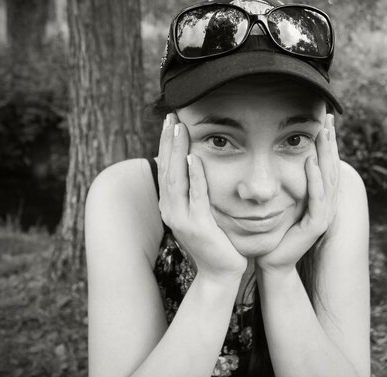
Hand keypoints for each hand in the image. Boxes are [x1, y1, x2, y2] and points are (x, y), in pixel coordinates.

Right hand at [157, 113, 247, 280]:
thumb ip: (195, 191)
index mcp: (170, 205)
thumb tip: (195, 165)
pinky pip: (195, 195)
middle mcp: (170, 210)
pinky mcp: (198, 226)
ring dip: (177, 151)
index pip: (165, 168)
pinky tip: (194, 157)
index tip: (170, 121)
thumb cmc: (215, 240)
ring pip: (176, 178)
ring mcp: (181, 219)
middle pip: (166, 168)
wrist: (221, 272)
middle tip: (171, 116)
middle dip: (168, 141)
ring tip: (179, 128)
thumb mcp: (200, 212)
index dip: (166, 144)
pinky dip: (194, 175)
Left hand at [256, 114, 339, 273]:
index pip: (326, 163)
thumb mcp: (280, 199)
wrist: (271, 261)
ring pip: (328, 179)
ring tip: (324, 134)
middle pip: (332, 166)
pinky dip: (315, 180)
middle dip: (330, 142)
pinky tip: (311, 162)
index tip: (325, 119)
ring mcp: (324, 214)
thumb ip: (284, 180)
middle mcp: (326, 203)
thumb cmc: (272, 231)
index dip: (327, 142)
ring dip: (325, 155)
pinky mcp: (317, 226)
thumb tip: (275, 154)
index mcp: (319, 196)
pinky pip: (317, 199)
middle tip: (329, 118)